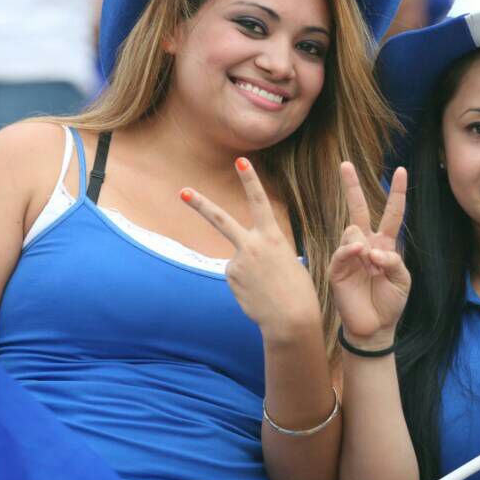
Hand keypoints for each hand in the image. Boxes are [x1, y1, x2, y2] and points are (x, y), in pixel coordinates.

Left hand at [181, 157, 319, 336]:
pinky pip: (235, 274)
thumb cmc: (296, 289)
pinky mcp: (230, 277)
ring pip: (237, 258)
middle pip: (221, 219)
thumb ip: (263, 251)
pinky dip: (245, 282)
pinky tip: (257, 293)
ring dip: (249, 271)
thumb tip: (239, 259)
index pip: (260, 202)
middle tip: (182, 191)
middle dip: (200, 204)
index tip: (241, 160)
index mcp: (273, 237)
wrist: (290, 318)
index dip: (250, 180)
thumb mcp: (286, 261)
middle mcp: (252, 246)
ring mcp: (238, 262)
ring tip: (266, 287)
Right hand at [329, 163, 409, 350]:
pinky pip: (343, 250)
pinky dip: (352, 250)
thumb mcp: (402, 280)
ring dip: (365, 242)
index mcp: (385, 244)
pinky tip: (360, 255)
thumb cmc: (390, 303)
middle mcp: (366, 244)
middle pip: (359, 208)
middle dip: (351, 186)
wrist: (374, 328)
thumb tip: (374, 250)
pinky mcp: (338, 268)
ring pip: (353, 229)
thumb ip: (394, 261)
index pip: (392, 213)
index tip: (402, 170)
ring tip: (372, 265)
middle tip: (345, 164)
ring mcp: (350, 255)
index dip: (397, 193)